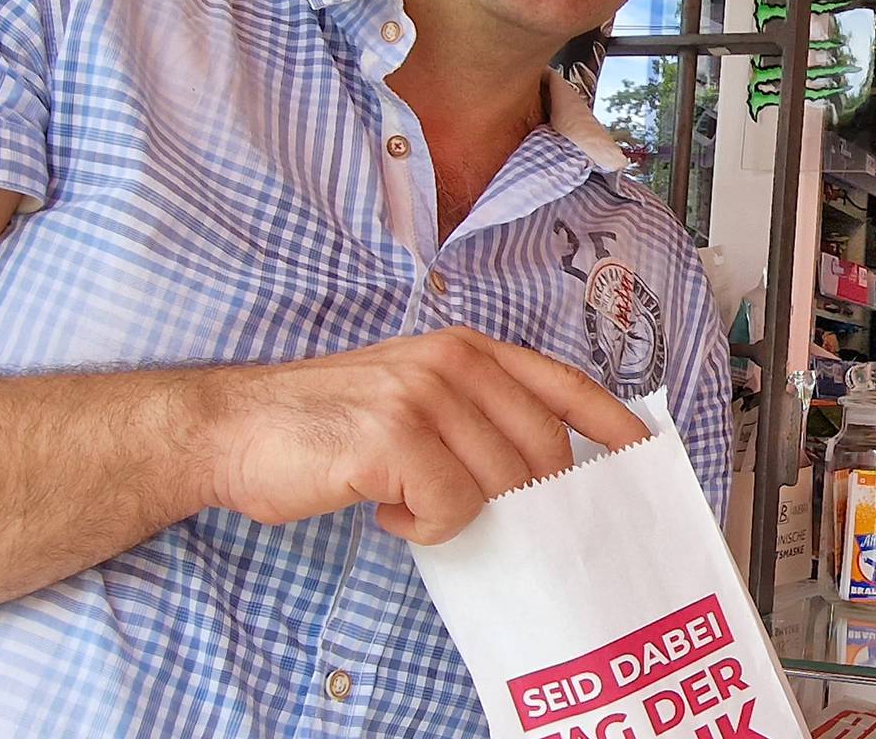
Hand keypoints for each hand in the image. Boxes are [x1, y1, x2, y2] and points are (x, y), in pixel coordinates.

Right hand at [193, 327, 649, 544]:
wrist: (230, 427)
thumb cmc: (320, 424)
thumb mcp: (408, 396)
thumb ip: (472, 415)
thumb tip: (535, 472)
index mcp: (465, 349)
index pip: (564, 385)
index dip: (613, 424)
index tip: (645, 456)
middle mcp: (453, 362)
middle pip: (542, 450)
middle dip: (523, 497)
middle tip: (470, 510)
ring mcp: (425, 395)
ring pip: (500, 484)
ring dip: (457, 512)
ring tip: (407, 501)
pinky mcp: (394, 437)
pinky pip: (452, 507)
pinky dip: (424, 526)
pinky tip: (385, 509)